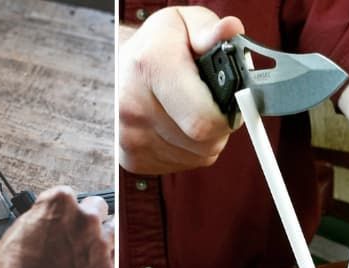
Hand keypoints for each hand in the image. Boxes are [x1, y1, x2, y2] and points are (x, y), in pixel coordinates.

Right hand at [0, 187, 113, 267]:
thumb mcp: (18, 230)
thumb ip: (40, 217)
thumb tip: (45, 219)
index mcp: (60, 203)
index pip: (69, 195)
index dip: (63, 208)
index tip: (60, 218)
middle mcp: (85, 219)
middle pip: (97, 207)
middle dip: (87, 218)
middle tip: (76, 233)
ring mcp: (100, 244)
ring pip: (114, 230)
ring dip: (103, 236)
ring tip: (90, 248)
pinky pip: (114, 260)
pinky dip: (104, 264)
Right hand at [118, 6, 243, 173]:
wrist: (119, 68)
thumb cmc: (158, 46)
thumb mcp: (184, 22)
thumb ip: (209, 29)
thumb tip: (229, 31)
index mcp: (149, 67)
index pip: (204, 120)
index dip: (228, 113)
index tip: (229, 98)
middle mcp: (132, 106)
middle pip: (205, 141)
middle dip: (218, 123)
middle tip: (208, 100)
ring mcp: (129, 137)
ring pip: (197, 155)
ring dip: (204, 137)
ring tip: (189, 109)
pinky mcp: (131, 159)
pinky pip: (182, 164)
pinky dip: (188, 149)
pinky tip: (176, 125)